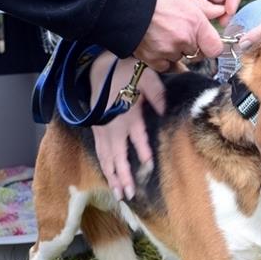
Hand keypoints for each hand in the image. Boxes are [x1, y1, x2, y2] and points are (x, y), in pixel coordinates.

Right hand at [90, 52, 164, 199]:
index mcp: (127, 113)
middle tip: (130, 195)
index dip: (143, 151)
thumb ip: (156, 94)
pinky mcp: (96, 129)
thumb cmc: (126, 71)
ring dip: (113, 177)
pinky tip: (109, 179)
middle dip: (123, 176)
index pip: (137, 137)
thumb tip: (164, 111)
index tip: (149, 165)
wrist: (99, 64)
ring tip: (119, 195)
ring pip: (106, 158)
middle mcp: (113, 125)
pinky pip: (100, 152)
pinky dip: (104, 166)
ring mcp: (102, 129)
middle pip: (117, 156)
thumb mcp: (146, 77)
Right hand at [135, 0, 225, 70]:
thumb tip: (220, 12)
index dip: (212, 46)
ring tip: (165, 36)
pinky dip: (164, 59)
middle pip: (198, 54)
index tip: (207, 42)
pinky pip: (167, 66)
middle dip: (193, 46)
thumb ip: (205, 7)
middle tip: (180, 33)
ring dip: (177, 52)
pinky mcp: (155, 60)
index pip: (216, 48)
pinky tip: (158, 46)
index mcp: (195, 24)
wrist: (126, 6)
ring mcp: (170, 52)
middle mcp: (184, 40)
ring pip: (181, 59)